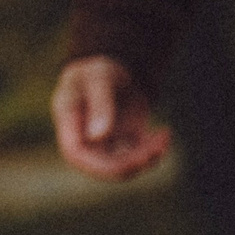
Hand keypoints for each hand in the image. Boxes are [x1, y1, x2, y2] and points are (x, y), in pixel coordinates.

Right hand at [52, 55, 172, 180]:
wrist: (114, 67)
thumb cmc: (99, 68)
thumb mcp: (100, 79)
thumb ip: (99, 104)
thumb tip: (97, 137)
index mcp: (69, 122)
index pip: (76, 154)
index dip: (98, 164)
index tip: (129, 157)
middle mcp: (84, 138)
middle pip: (103, 166)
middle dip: (131, 163)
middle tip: (155, 149)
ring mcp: (104, 144)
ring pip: (124, 165)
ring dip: (146, 157)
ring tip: (164, 135)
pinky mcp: (123, 144)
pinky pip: (137, 157)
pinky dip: (153, 150)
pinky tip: (164, 133)